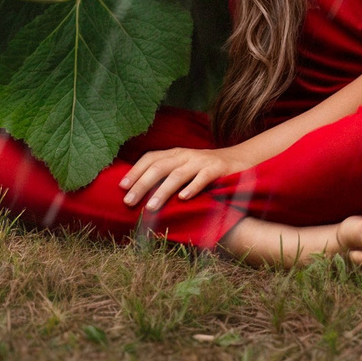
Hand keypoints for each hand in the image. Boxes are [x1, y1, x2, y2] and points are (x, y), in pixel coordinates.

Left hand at [119, 146, 245, 211]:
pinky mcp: (217, 169)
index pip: (150, 158)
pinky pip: (203, 177)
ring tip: (150, 206)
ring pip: (177, 174)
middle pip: (159, 167)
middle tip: (128, 201)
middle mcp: (185, 154)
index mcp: (175, 153)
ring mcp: (202, 161)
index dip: (135, 171)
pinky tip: (183, 198)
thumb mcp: (184, 168)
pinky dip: (192, 187)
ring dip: (162, 191)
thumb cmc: (205, 169)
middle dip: (141, 184)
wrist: (240, 159)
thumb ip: (166, 175)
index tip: (122, 187)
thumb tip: (139, 192)